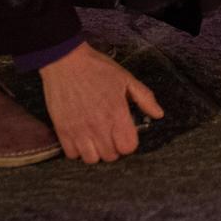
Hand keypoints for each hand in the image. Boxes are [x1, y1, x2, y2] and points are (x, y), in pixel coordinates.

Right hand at [39, 43, 163, 163]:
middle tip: (111, 135)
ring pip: (92, 159)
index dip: (129, 142)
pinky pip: (72, 154)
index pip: (128, 147)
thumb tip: (158, 113)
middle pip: (111, 156)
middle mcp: (98, 125)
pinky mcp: (62, 130)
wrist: (65, 61)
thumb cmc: (97, 68)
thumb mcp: (126, 78)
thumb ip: (144, 98)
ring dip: (96, 151)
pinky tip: (82, 137)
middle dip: (114, 148)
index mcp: (117, 112)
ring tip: (96, 138)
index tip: (125, 134)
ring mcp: (79, 129)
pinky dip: (78, 150)